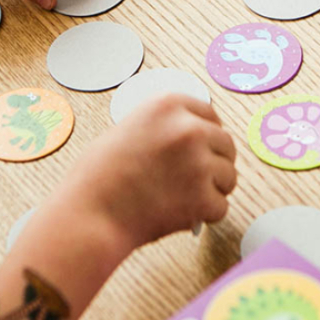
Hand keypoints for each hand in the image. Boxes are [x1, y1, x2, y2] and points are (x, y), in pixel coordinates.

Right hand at [59, 95, 237, 250]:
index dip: (207, 133)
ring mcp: (198, 163)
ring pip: (229, 175)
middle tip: (197, 178)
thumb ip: (162, 127)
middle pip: (225, 143)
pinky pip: (221, 206)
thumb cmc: (98, 176)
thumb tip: (191, 136)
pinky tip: (184, 214)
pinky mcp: (202, 197)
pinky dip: (206, 215)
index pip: (210, 113)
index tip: (203, 146)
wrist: (89, 213)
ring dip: (214, 189)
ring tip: (188, 198)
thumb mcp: (128, 128)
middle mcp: (188, 128)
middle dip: (215, 161)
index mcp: (168, 105)